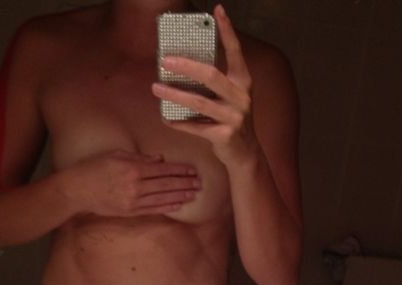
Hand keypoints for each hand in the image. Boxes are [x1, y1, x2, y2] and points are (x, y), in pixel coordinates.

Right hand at [66, 149, 200, 216]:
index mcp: (133, 168)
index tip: (192, 170)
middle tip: (199, 183)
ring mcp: (133, 200)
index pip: (163, 169)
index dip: (180, 170)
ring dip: (180, 196)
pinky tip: (178, 205)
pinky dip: (167, 207)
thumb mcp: (116, 155)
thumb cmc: (94, 168)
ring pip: (163, 198)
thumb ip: (139, 157)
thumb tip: (160, 159)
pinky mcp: (130, 212)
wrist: (77, 190)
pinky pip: (153, 209)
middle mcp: (135, 185)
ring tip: (193, 194)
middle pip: (166, 184)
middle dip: (184, 183)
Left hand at [151, 4, 256, 166]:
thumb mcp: (229, 98)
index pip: (235, 52)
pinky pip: (196, 127)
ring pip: (199, 102)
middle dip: (186, 66)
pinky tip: (166, 118)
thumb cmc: (231, 120)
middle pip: (210, 75)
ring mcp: (234, 117)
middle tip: (165, 60)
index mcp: (243, 82)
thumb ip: (214, 83)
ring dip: (175, 94)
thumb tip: (182, 67)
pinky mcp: (224, 136)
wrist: (245, 154)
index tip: (218, 10)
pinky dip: (179, 123)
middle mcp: (241, 97)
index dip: (228, 30)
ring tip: (156, 87)